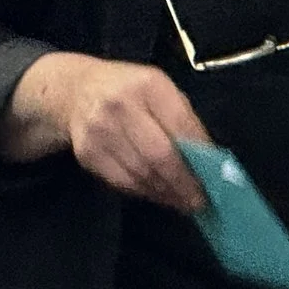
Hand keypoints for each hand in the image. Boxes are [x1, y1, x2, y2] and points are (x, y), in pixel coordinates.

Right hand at [0, 53, 209, 212]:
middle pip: (159, 156)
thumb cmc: (130, 90)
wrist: (75, 91)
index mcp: (149, 86)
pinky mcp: (87, 154)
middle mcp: (121, 108)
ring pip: (140, 174)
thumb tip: (208, 158)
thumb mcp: (162, 90)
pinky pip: (122, 181)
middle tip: (200, 201)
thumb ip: (184, 119)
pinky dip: (145, 192)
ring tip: (184, 202)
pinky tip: (160, 195)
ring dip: (166, 193)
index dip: (199, 156)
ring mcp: (100, 132)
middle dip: (183, 183)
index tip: (213, 178)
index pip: (180, 126)